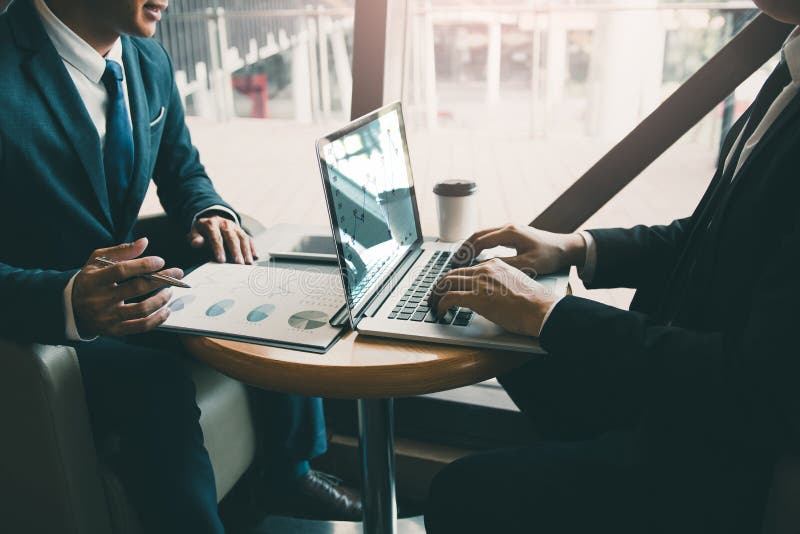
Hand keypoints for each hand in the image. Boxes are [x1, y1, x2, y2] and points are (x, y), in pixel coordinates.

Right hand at [72, 238, 183, 336]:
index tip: (160, 261)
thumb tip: (144, 242)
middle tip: (176, 273)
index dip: (143, 265)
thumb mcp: (97, 261)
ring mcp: (107, 318)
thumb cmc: (90, 280)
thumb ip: (121, 251)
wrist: (73, 308)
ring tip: (170, 290)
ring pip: (141, 309)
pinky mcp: (115, 330)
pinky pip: (141, 327)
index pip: (121, 271)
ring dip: (161, 299)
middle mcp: (99, 300)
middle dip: (161, 279)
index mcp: (93, 280)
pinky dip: (158, 319)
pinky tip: (166, 309)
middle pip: (136, 289)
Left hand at [188, 214, 257, 264]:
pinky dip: (253, 248)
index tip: (221, 260)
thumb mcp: (195, 231)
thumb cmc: (203, 230)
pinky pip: (249, 239)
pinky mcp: (242, 232)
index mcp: (212, 224)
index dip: (219, 248)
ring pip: (243, 238)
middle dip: (236, 251)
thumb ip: (195, 238)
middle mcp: (226, 224)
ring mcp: (235, 227)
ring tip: (248, 263)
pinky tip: (255, 257)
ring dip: (246, 251)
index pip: (216, 236)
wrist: (213, 219)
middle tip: (238, 263)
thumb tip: (197, 243)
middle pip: (232, 237)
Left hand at [429, 258, 557, 336]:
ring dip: (437, 294)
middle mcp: (486, 269)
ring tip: (434, 304)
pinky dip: (441, 304)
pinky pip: (450, 298)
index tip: (450, 288)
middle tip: (435, 296)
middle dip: (440, 285)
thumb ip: (499, 284)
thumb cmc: (534, 303)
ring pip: (447, 283)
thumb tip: (491, 295)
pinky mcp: (477, 297)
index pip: (467, 270)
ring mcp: (480, 282)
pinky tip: (440, 311)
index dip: (455, 280)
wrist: (542, 310)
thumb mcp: (515, 284)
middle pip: (453, 273)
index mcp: (495, 265)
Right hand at [452, 224, 585, 275]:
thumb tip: (485, 268)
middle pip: (478, 234)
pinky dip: (479, 244)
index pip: (481, 240)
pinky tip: (476, 254)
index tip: (458, 262)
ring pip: (483, 234)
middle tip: (454, 260)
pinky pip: (490, 237)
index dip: (467, 252)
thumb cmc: (550, 256)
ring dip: (471, 245)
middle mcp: (508, 228)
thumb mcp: (529, 264)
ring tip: (460, 258)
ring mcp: (510, 229)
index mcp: (510, 233)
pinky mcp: (513, 234)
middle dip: (464, 247)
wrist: (566, 247)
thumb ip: (506, 265)